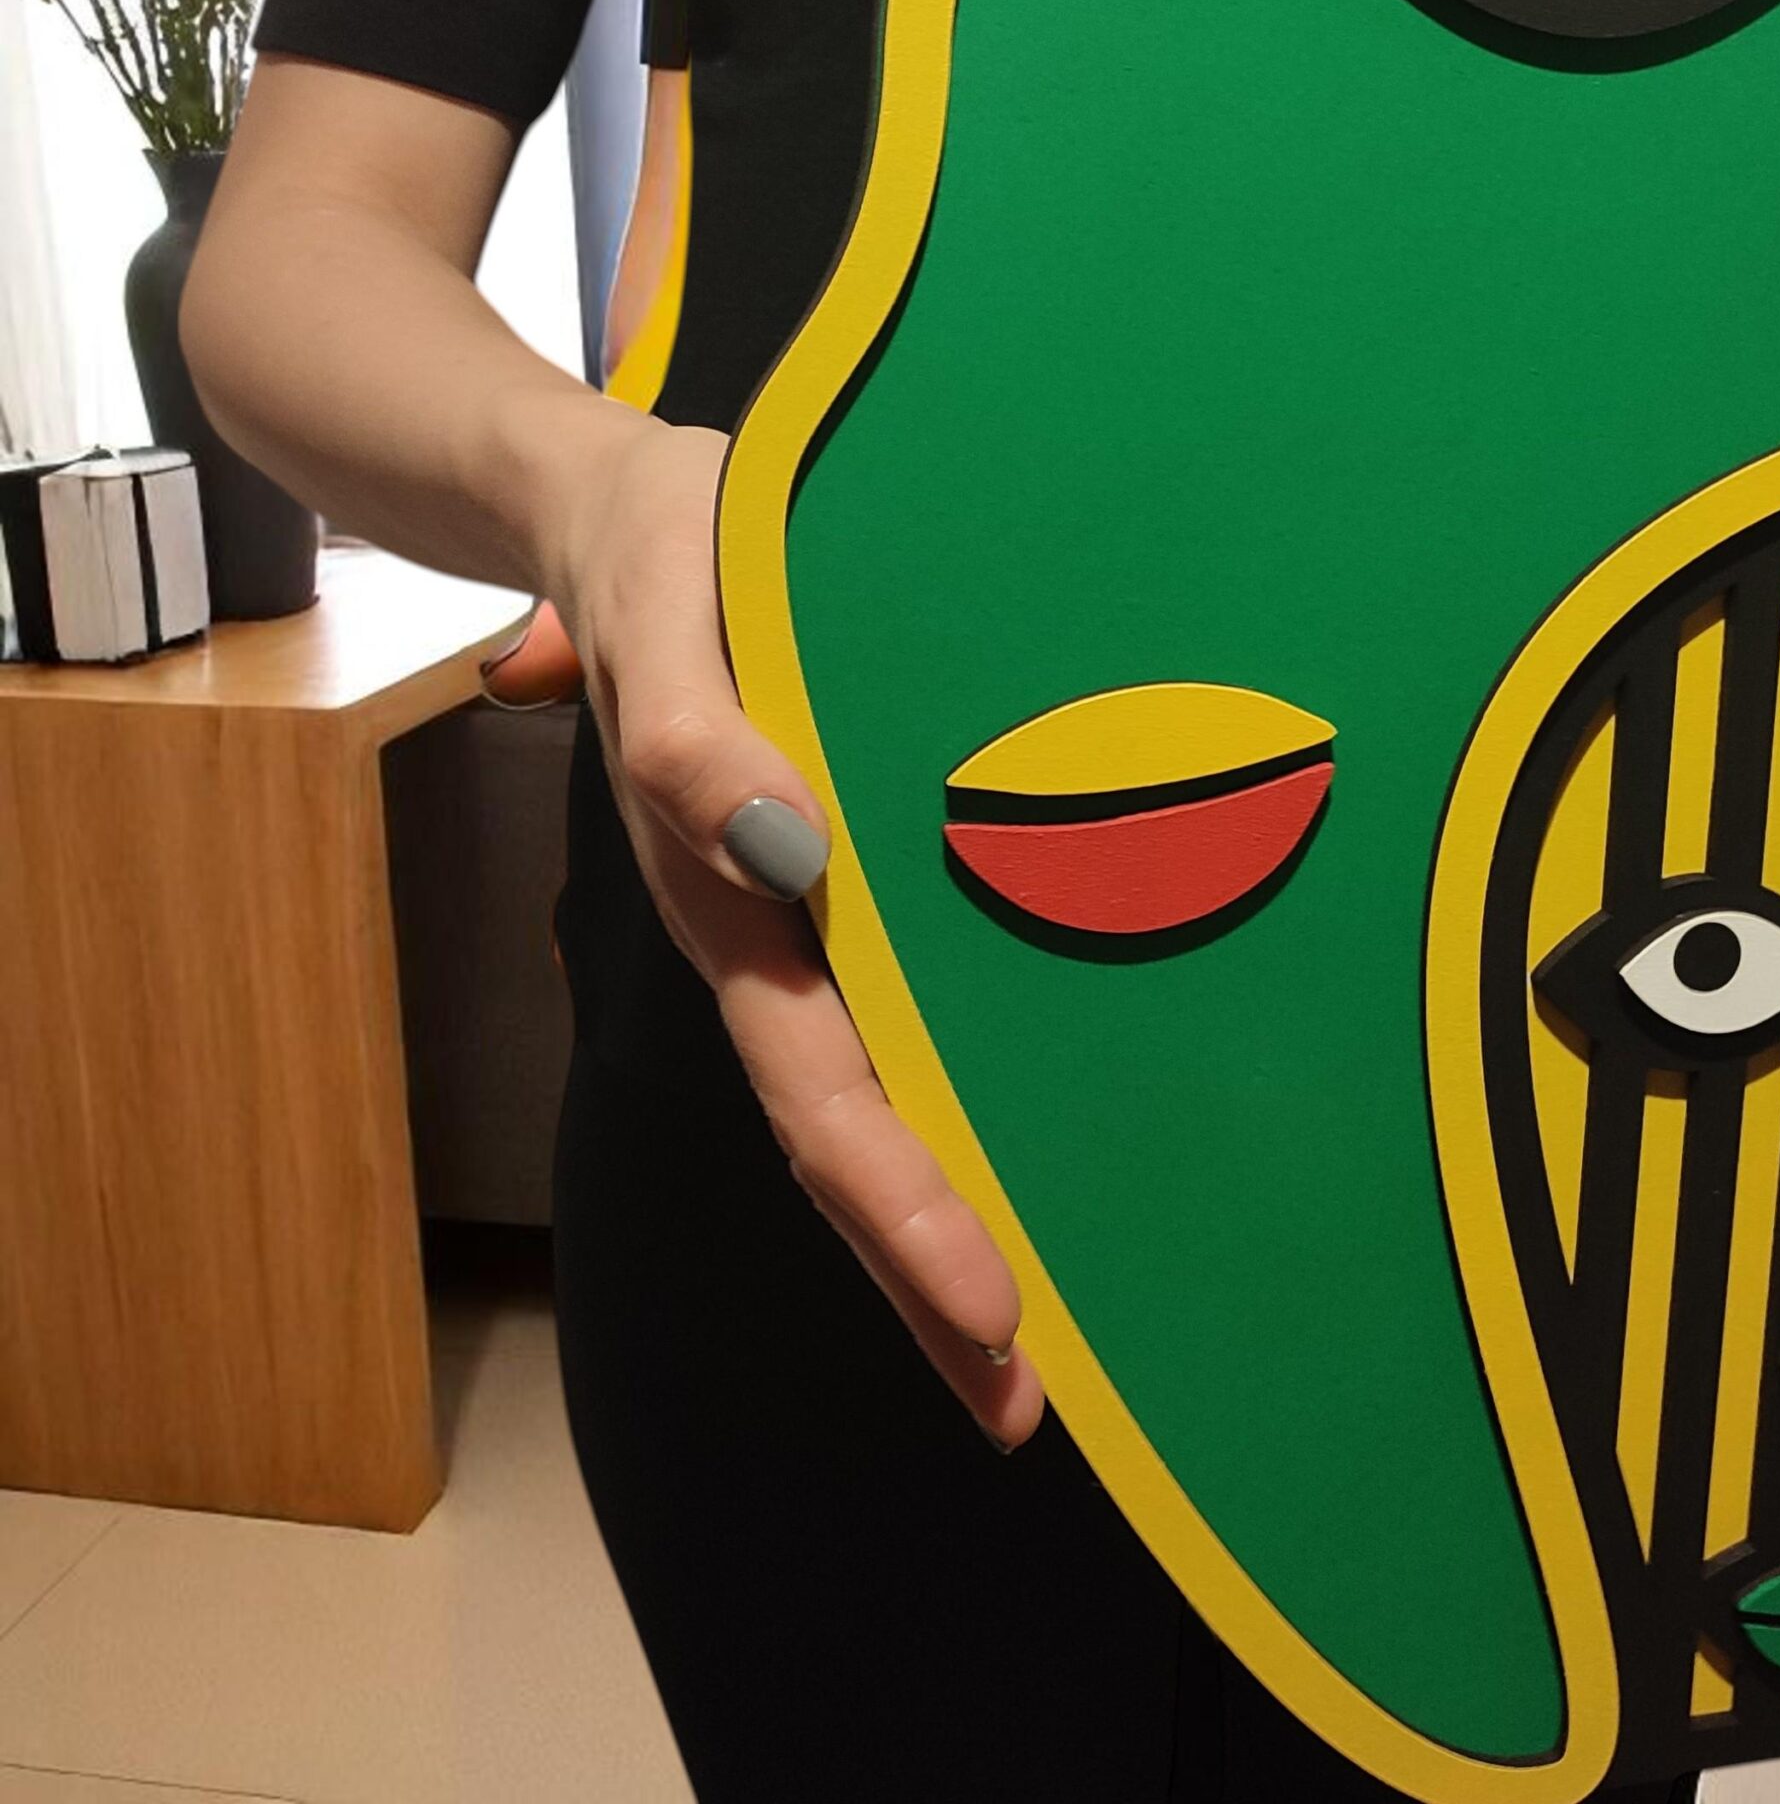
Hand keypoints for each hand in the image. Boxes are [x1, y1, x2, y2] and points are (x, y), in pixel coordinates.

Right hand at [534, 417, 1044, 1447]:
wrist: (614, 498)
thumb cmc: (654, 551)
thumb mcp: (665, 620)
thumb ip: (701, 741)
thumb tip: (781, 857)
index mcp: (732, 903)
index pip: (827, 1090)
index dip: (909, 1209)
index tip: (999, 1321)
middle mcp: (777, 930)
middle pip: (856, 1130)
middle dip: (932, 1269)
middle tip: (1025, 1403)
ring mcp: (811, 905)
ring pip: (884, 1081)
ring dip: (950, 1201)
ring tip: (1042, 1329)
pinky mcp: (854, 855)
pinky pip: (914, 984)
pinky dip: (970, 1076)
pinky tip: (1041, 1117)